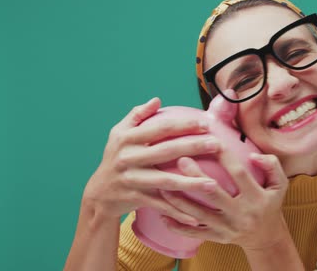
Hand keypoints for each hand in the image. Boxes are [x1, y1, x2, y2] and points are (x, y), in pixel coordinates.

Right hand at [82, 97, 220, 224]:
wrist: (99, 193)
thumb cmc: (115, 158)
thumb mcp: (118, 134)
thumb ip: (137, 115)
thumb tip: (157, 100)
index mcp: (127, 139)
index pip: (160, 128)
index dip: (184, 125)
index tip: (205, 123)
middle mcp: (128, 158)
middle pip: (166, 151)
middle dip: (194, 147)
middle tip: (217, 144)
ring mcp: (132, 180)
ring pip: (166, 181)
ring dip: (191, 182)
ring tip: (213, 183)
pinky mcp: (135, 199)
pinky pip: (160, 205)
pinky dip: (177, 212)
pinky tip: (195, 216)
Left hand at [159, 145, 289, 250]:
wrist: (266, 238)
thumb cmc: (270, 204)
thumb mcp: (280, 185)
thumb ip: (272, 165)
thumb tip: (253, 155)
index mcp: (256, 198)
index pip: (239, 174)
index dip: (225, 157)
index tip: (211, 141)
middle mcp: (241, 214)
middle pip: (214, 194)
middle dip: (196, 176)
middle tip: (181, 159)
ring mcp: (227, 228)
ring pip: (199, 214)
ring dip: (179, 200)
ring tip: (163, 184)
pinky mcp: (217, 238)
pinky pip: (194, 233)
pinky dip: (177, 226)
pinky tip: (163, 214)